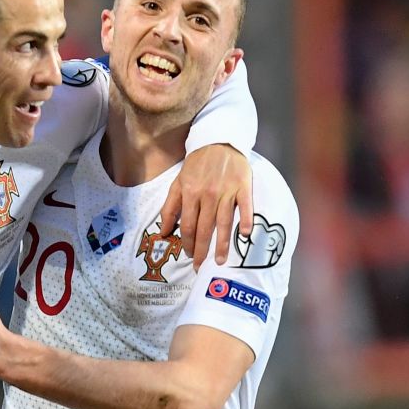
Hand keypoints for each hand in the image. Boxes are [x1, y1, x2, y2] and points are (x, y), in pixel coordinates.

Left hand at [160, 144, 252, 268]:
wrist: (218, 141)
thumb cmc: (197, 165)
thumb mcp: (178, 182)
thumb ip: (170, 207)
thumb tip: (163, 231)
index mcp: (190, 193)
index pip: (187, 225)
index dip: (186, 243)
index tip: (188, 255)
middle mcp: (208, 194)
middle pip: (203, 228)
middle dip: (201, 250)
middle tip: (200, 266)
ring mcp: (226, 191)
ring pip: (223, 222)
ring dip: (222, 244)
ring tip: (220, 260)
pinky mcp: (243, 187)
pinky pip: (245, 206)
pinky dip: (245, 220)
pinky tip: (244, 234)